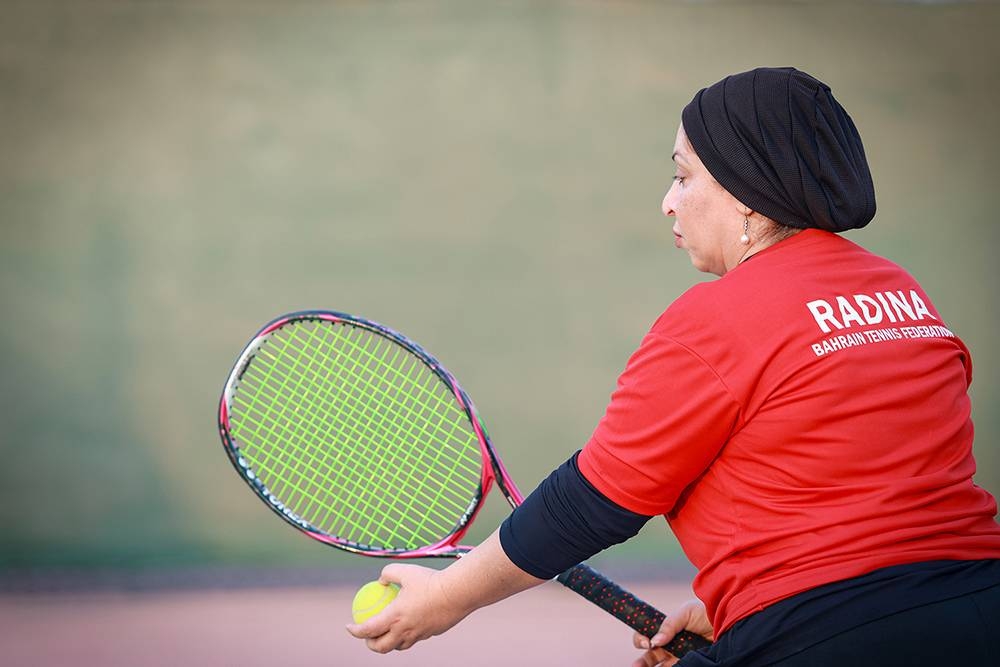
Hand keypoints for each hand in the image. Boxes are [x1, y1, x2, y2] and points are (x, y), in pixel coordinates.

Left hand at [345, 563, 470, 652]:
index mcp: (395, 616)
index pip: (368, 630)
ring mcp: (418, 634)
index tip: (349, 626)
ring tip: (387, 633)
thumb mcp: (406, 571)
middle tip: (368, 635)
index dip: (355, 631)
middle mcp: (405, 630)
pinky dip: (407, 635)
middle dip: (371, 645)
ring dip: (389, 642)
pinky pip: (415, 639)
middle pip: (382, 647)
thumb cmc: (430, 580)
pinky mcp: (431, 634)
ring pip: (399, 646)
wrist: (457, 592)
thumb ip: (389, 573)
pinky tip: (409, 624)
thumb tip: (381, 580)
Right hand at [630, 599, 713, 666]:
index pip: (646, 636)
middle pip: (650, 656)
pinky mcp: (691, 663)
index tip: (646, 642)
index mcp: (666, 630)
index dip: (641, 640)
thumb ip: (668, 625)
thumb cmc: (706, 613)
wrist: (729, 620)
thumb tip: (655, 640)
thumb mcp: (685, 612)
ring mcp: (680, 656)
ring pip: (661, 666)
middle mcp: (671, 645)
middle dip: (641, 662)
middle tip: (635, 666)